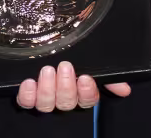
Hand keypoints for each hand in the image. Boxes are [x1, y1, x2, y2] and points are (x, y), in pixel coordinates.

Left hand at [16, 61, 131, 111]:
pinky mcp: (28, 96)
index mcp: (81, 92)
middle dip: (66, 86)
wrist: (46, 46)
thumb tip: (124, 88)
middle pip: (66, 103)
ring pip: (46, 105)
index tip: (85, 78)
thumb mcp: (92, 61)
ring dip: (47, 89)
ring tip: (47, 71)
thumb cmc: (73, 57)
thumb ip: (109, 76)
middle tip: (64, 66)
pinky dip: (27, 95)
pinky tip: (29, 83)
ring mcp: (45, 98)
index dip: (86, 92)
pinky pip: (26, 103)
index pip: (88, 100)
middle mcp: (63, 98)